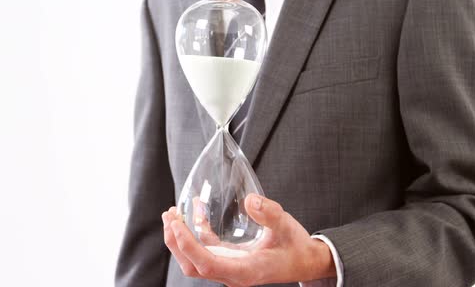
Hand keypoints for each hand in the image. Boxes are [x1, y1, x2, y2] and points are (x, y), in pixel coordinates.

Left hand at [161, 194, 335, 285]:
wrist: (305, 261)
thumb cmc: (296, 247)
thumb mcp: (286, 226)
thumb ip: (270, 214)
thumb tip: (250, 200)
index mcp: (245, 270)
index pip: (207, 264)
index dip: (188, 247)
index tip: (177, 225)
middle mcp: (232, 273)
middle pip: (193, 266)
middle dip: (176, 242)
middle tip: (169, 215)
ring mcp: (229, 267)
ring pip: (195, 260)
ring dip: (180, 239)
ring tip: (172, 214)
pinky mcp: (229, 259)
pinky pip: (206, 249)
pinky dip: (196, 233)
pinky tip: (195, 213)